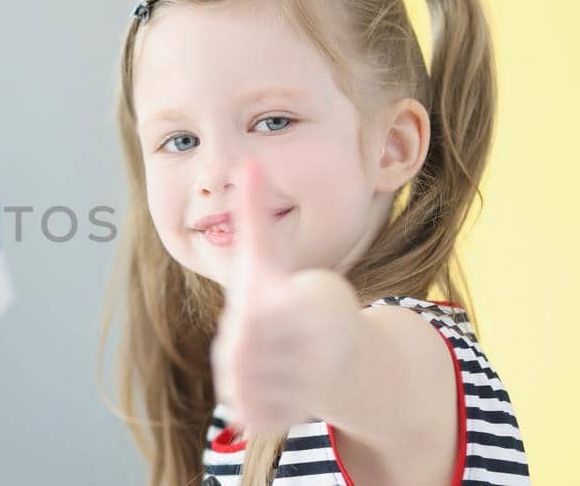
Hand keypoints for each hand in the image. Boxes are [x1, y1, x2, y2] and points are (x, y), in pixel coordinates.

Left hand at [210, 162, 362, 435]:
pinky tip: (265, 384)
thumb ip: (255, 215)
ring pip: (241, 389)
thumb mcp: (271, 258)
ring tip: (260, 359)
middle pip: (241, 357)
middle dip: (238, 350)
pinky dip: (248, 405)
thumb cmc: (292, 296)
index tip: (253, 313)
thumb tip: (247, 162)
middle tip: (249, 340)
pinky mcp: (297, 417)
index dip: (251, 321)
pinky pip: (251, 417)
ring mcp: (308, 388)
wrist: (341, 355)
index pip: (264, 321)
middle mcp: (314, 351)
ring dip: (240, 376)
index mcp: (308, 308)